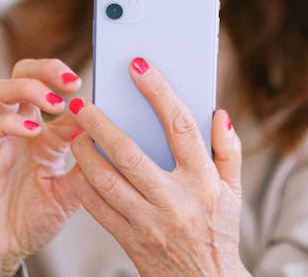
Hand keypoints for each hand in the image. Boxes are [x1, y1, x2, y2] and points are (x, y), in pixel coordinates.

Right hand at [0, 58, 82, 275]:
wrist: (4, 249)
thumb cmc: (34, 217)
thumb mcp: (72, 188)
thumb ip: (87, 162)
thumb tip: (110, 135)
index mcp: (43, 131)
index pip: (54, 89)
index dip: (73, 83)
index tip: (98, 88)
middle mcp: (20, 127)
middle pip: (23, 73)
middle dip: (47, 68)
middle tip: (71, 82)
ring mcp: (0, 139)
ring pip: (2, 90)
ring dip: (29, 88)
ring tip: (55, 102)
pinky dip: (12, 123)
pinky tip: (34, 132)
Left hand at [66, 58, 247, 276]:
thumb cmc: (220, 232)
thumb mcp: (234, 191)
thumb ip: (229, 149)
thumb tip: (219, 113)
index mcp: (203, 180)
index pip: (179, 125)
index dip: (158, 91)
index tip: (137, 65)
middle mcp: (174, 200)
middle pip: (130, 152)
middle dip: (101, 123)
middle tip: (81, 100)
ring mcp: (149, 222)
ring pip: (106, 181)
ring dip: (85, 152)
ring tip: (73, 130)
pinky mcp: (130, 240)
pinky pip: (98, 209)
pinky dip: (84, 184)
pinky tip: (77, 164)